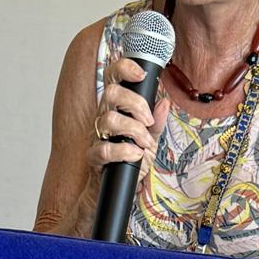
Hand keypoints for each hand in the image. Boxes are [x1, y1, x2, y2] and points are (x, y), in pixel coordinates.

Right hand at [89, 56, 168, 173]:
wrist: (120, 189)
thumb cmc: (131, 161)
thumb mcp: (149, 140)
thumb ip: (156, 122)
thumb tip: (164, 103)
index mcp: (116, 108)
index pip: (113, 78)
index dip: (124, 69)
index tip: (141, 75)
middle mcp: (104, 117)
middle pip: (111, 93)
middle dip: (135, 104)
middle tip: (148, 121)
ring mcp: (97, 136)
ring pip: (109, 120)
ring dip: (134, 130)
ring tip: (145, 144)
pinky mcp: (94, 157)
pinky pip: (105, 149)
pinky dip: (125, 151)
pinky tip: (136, 155)